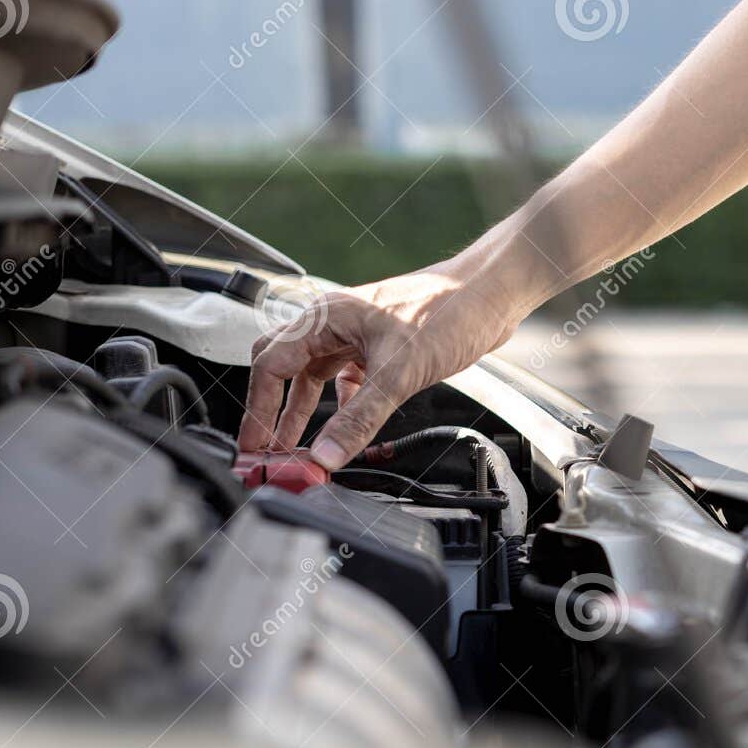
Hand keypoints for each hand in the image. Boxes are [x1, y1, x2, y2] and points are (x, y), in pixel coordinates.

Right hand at [237, 264, 525, 468]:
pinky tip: (346, 427)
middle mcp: (335, 323)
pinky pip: (347, 378)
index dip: (259, 407)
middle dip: (273, 410)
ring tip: (297, 445)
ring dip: (305, 411)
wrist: (492, 294)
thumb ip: (359, 417)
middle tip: (267, 449)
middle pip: (284, 368)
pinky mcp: (381, 347)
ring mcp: (357, 334)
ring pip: (315, 376)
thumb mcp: (399, 373)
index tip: (255, 443)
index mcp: (326, 318)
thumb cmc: (449, 311)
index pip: (270, 363)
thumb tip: (326, 454)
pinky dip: (342, 405)